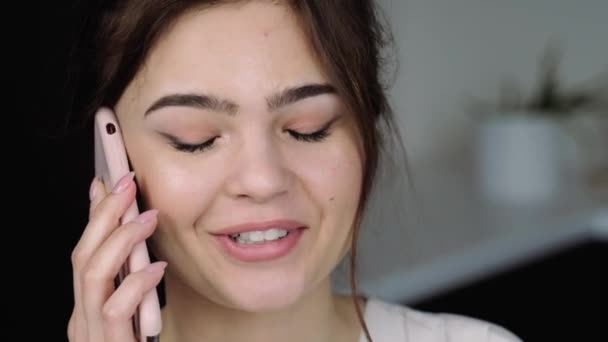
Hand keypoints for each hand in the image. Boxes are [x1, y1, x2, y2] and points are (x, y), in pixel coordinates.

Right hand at [68, 173, 164, 341]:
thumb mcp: (137, 316)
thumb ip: (135, 286)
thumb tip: (145, 248)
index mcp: (88, 310)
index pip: (84, 253)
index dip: (92, 216)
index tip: (106, 182)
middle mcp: (82, 320)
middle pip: (82, 257)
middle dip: (103, 216)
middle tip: (126, 182)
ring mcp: (90, 335)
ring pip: (91, 276)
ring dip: (118, 240)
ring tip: (146, 217)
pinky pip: (115, 310)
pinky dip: (135, 283)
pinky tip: (156, 268)